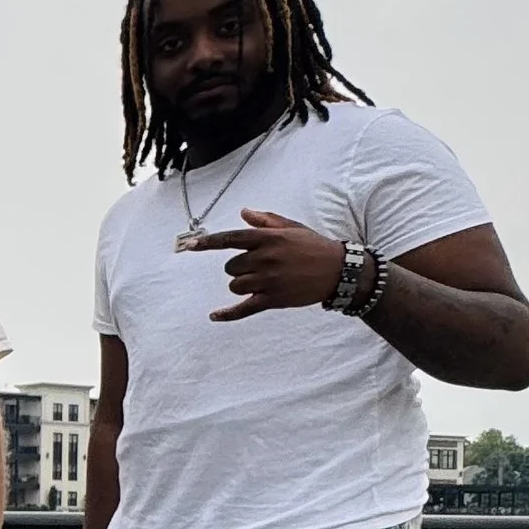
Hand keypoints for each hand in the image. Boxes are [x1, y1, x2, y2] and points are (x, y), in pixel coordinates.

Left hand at [186, 210, 349, 322]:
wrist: (338, 271)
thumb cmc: (313, 246)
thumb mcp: (291, 228)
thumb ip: (265, 221)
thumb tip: (244, 212)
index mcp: (267, 239)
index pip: (230, 239)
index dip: (207, 243)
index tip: (189, 246)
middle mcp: (265, 259)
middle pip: (231, 267)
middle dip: (240, 267)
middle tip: (261, 266)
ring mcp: (268, 281)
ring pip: (235, 286)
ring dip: (242, 285)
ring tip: (263, 281)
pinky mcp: (273, 300)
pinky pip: (243, 309)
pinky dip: (227, 314)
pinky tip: (214, 316)